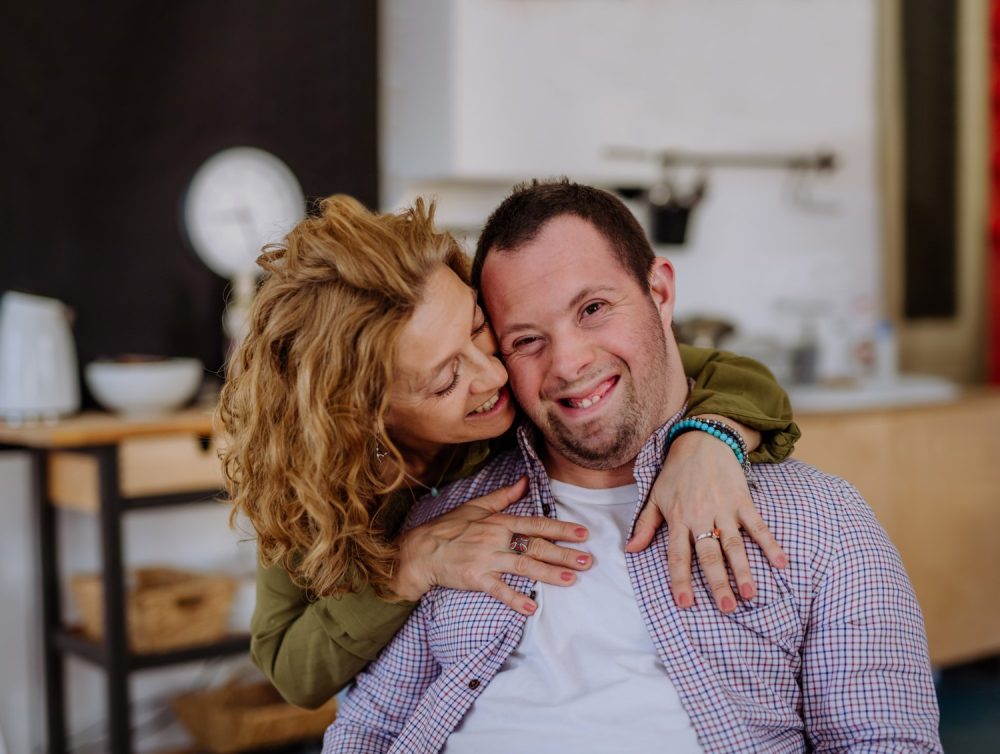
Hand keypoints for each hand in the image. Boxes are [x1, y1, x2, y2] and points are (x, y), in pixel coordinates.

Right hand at [392, 476, 591, 614]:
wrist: (420, 551)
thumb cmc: (448, 528)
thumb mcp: (476, 507)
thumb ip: (504, 496)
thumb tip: (525, 481)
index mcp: (499, 521)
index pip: (536, 524)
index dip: (561, 528)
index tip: (583, 533)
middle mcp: (496, 538)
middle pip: (536, 546)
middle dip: (564, 554)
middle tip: (587, 561)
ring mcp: (486, 558)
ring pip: (524, 566)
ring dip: (549, 574)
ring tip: (571, 580)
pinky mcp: (475, 578)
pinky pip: (499, 590)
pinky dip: (515, 598)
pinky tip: (532, 606)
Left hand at [624, 424, 787, 612]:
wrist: (702, 440)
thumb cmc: (676, 472)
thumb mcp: (655, 496)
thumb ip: (645, 525)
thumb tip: (630, 550)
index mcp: (678, 518)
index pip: (678, 556)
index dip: (681, 580)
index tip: (685, 603)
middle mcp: (701, 516)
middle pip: (710, 555)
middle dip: (718, 583)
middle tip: (726, 608)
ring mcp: (724, 509)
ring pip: (735, 545)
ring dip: (743, 571)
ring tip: (750, 595)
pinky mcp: (743, 501)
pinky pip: (758, 526)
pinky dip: (770, 544)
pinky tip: (780, 563)